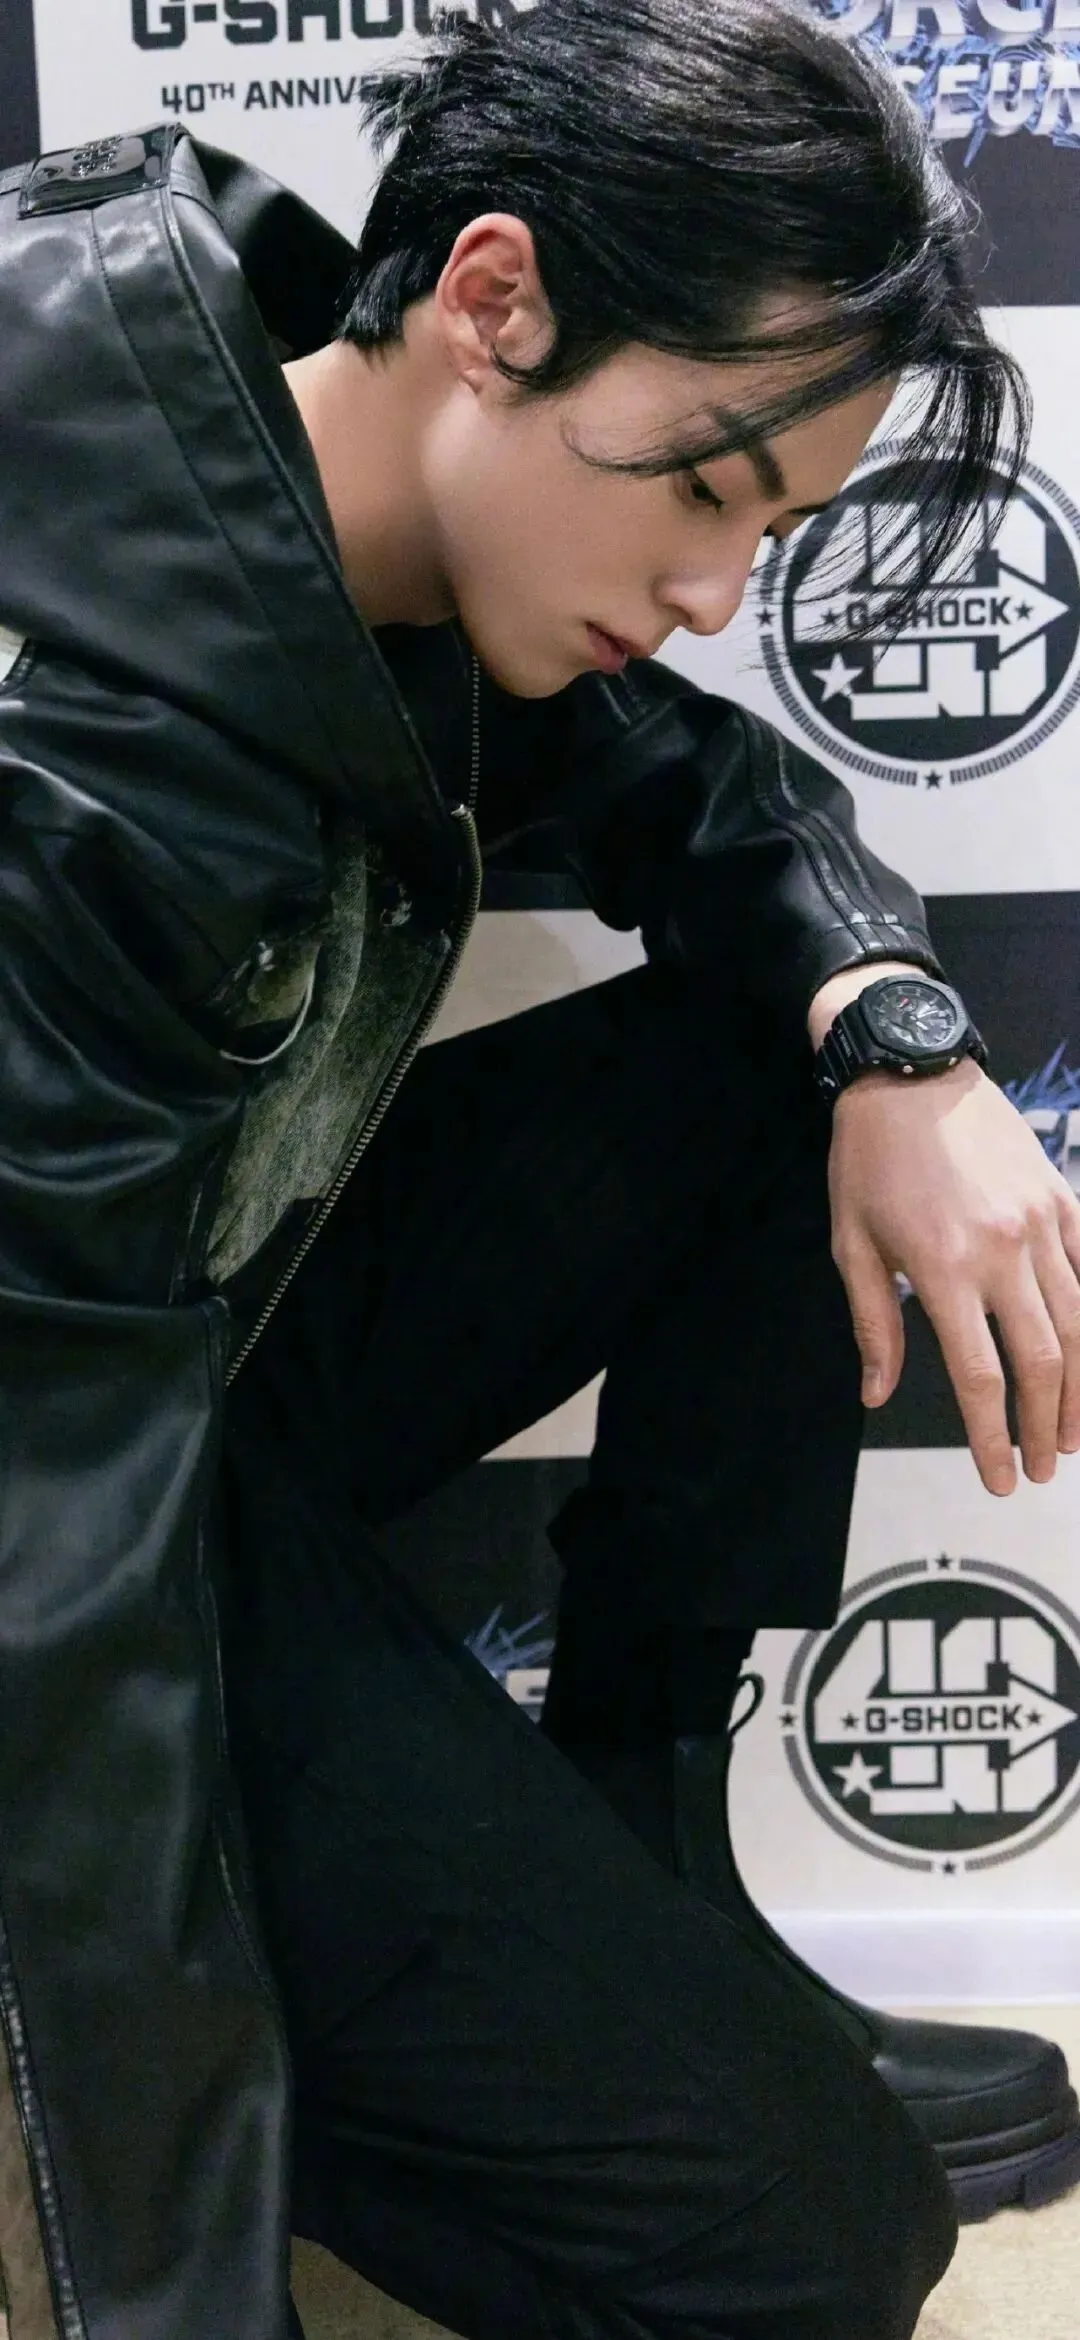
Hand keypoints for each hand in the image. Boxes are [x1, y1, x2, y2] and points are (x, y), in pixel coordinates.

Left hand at [827, 1058, 1079, 1494]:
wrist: (909, 1071)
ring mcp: (1042, 1223)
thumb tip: (876, 1394)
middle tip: (1041, 1470)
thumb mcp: (851, 1243)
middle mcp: (1003, 1251)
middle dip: (1046, 1427)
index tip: (998, 1478)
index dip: (992, 1437)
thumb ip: (872, 1324)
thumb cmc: (869, 1160)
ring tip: (1074, 1435)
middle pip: (1042, 1362)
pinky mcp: (1063, 1198)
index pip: (978, 1376)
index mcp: (943, 1268)